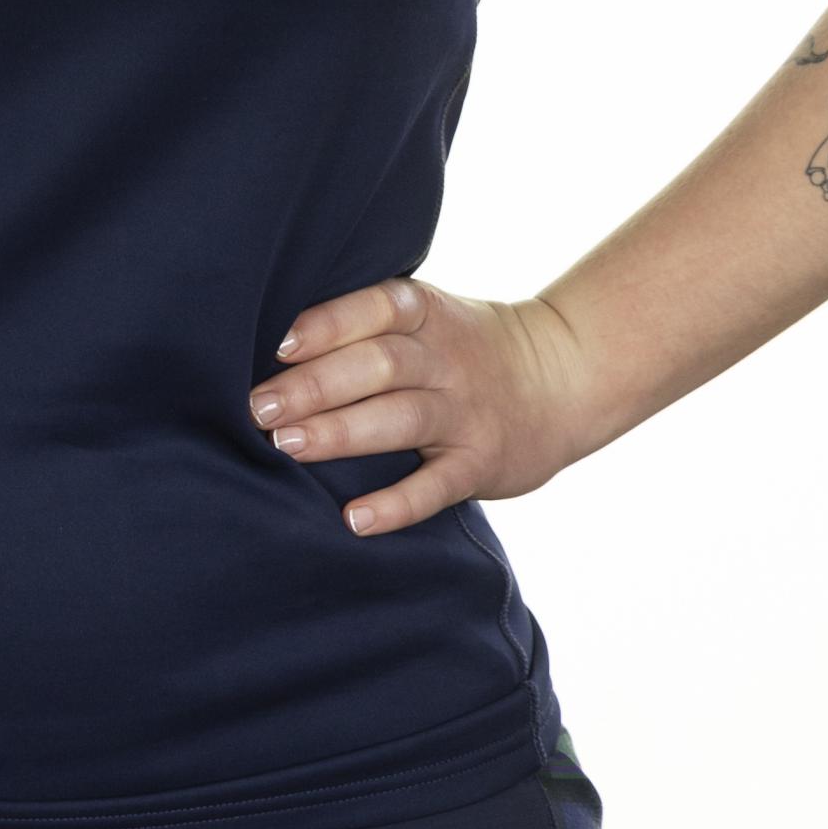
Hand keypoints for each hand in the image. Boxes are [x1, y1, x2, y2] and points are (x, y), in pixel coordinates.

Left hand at [248, 277, 603, 535]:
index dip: (330, 324)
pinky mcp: (481, 463)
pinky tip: (355, 519)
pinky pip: (437, 486)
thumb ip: (368, 326)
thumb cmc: (466, 348)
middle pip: (379, 365)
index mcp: (428, 314)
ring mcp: (467, 412)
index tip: (281, 345)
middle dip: (316, 386)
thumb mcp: (431, 317)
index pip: (379, 309)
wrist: (567, 377)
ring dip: (342, 433)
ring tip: (288, 446)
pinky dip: (396, 504)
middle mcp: (447, 359)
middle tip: (260, 409)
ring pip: (401, 419)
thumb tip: (272, 351)